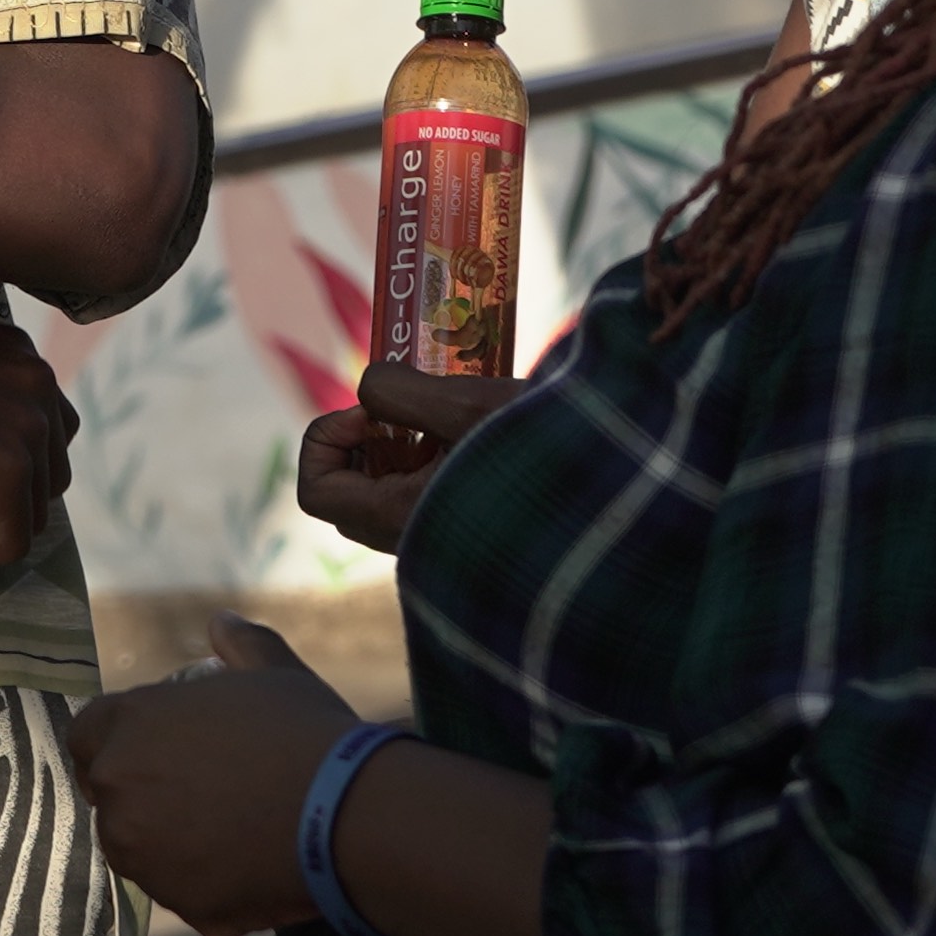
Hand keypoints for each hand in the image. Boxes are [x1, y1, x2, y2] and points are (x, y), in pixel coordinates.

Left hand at [62, 623, 356, 935]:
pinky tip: (253, 867)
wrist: (348, 814)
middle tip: (199, 797)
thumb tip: (221, 623)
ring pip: (140, 853)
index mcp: (131, 724)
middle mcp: (121, 792)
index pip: (84, 735)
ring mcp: (144, 856)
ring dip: (170, 846)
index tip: (147, 754)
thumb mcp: (273, 673)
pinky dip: (208, 887)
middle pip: (110, 799)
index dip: (114, 744)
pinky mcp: (178, 905)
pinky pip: (183, 895)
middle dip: (143, 798)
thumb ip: (239, 645)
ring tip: (231, 834)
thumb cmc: (306, 732)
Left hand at [296, 360, 527, 556]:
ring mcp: (444, 548)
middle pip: (346, 495)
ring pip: (384, 501)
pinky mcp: (471, 541)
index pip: (315, 491)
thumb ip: (400, 391)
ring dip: (398, 454)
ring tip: (445, 422)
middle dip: (364, 444)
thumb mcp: (467, 402)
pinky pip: (423, 508)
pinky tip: (471, 441)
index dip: (327, 439)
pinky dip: (428, 470)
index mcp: (403, 519)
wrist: (620, 491)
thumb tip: (371, 387)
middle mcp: (416, 545)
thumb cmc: (543, 449)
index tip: (373, 411)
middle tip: (406, 411)